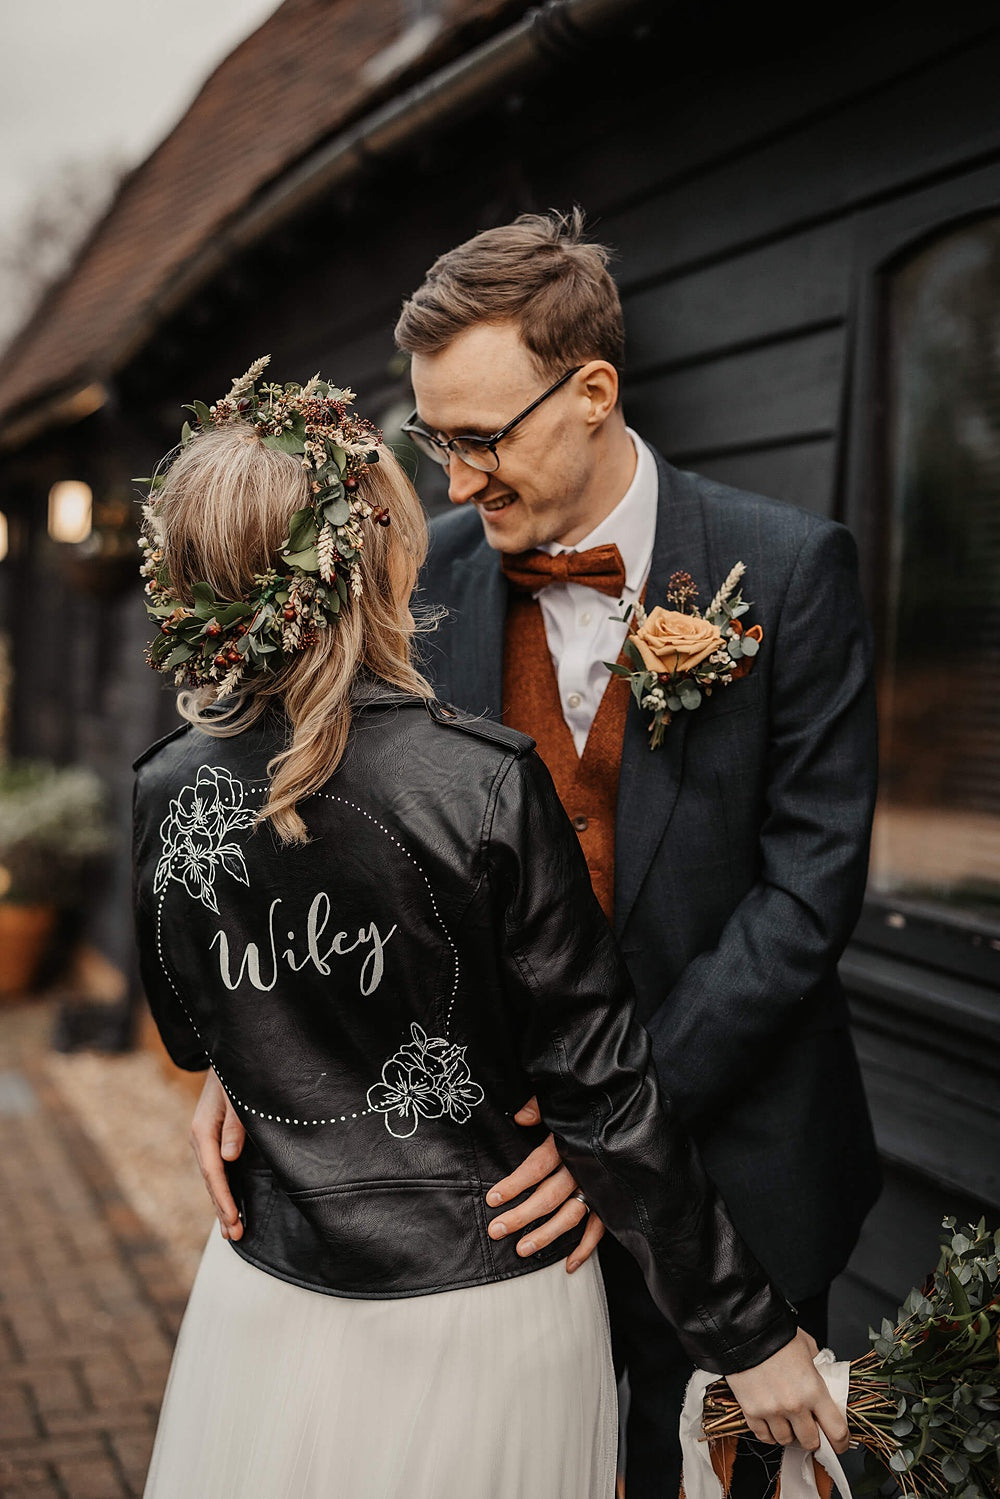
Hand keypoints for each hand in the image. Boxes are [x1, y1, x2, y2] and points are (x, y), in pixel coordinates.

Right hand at [190, 1068, 245, 1239]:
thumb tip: (229, 1157)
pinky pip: (217, 1170)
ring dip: (222, 1204)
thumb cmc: (233, 1073)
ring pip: (213, 1179)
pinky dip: (223, 1189)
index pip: (214, 1172)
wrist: (227, 1054)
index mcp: (201, 1130)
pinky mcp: (212, 1138)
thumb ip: (234, 1125)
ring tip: (232, 1230)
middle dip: (223, 1209)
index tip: (234, 1220)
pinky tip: (228, 1205)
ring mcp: (204, 1140)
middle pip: (211, 1181)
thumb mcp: (236, 1095)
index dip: (225, 1198)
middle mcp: (199, 1138)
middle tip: (236, 1236)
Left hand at [485, 1096, 605, 1271]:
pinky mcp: (611, 1200)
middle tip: (498, 1230)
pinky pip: (600, 1228)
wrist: (630, 1117)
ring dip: (547, 1235)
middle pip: (549, 1196)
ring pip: (571, 1216)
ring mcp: (598, 1186)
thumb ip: (540, 1106)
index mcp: (568, 1142)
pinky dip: (586, 1248)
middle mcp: (583, 1166)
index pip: (537, 1166)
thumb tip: (520, 1116)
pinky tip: (569, 1265)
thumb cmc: (586, 1109)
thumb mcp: (561, 1102)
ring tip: (522, 1250)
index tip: (493, 1198)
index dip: (515, 1183)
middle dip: (522, 1215)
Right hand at [725, 1330, 849, 1452]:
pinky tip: (770, 1421)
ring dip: (788, 1434)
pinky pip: (763, 1436)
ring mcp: (772, 1411)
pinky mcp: (751, 1411)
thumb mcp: (807, 1346)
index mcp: (814, 1390)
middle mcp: (794, 1406)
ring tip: (786, 1421)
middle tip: (809, 1428)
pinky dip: (768, 1432)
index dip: (841, 1442)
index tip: (840, 1443)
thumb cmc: (776, 1334)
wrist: (744, 1330)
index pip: (836, 1431)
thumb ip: (817, 1365)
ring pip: (785, 1440)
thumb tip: (821, 1372)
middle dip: (812, 1438)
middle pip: (810, 1442)